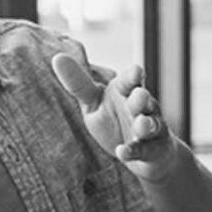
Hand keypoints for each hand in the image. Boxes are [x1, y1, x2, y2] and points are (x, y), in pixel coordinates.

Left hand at [51, 52, 178, 180]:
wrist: (143, 153)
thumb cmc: (115, 119)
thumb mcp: (94, 101)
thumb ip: (78, 83)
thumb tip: (57, 58)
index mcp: (126, 91)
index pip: (130, 80)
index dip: (133, 76)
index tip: (136, 72)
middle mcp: (142, 107)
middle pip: (143, 100)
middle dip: (141, 99)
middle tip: (139, 95)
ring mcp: (151, 129)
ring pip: (150, 124)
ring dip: (145, 124)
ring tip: (140, 124)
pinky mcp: (153, 150)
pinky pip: (145, 150)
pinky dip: (134, 151)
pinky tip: (122, 152)